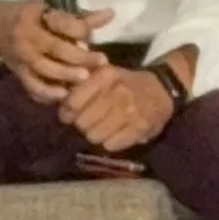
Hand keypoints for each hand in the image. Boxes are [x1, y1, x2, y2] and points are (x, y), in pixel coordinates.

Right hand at [0, 0, 110, 102]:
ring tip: (84, 79)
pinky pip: (32, 86)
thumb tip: (110, 14)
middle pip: (55, 48)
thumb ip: (80, 16)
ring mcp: (21, 56)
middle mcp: (26, 36)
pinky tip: (63, 95)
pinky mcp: (18, 72)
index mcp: (35, 15)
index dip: (78, 29)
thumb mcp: (49, 8)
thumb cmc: (28, 14)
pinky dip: (47, 93)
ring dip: (66, 75)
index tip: (90, 36)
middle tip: (101, 62)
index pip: (59, 22)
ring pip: (44, 68)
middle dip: (80, 57)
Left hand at [56, 60, 174, 161]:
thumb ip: (81, 84)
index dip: (66, 112)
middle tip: (85, 123)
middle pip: (81, 122)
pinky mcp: (140, 129)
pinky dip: (109, 143)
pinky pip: (111, 145)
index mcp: (106, 76)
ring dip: (94, 135)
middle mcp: (118, 93)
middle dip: (80, 125)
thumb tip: (56, 98)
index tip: (68, 114)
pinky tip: (113, 135)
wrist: (161, 90)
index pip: (73, 102)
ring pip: (94, 136)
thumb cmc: (124, 83)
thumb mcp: (104, 74)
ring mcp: (130, 112)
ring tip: (99, 129)